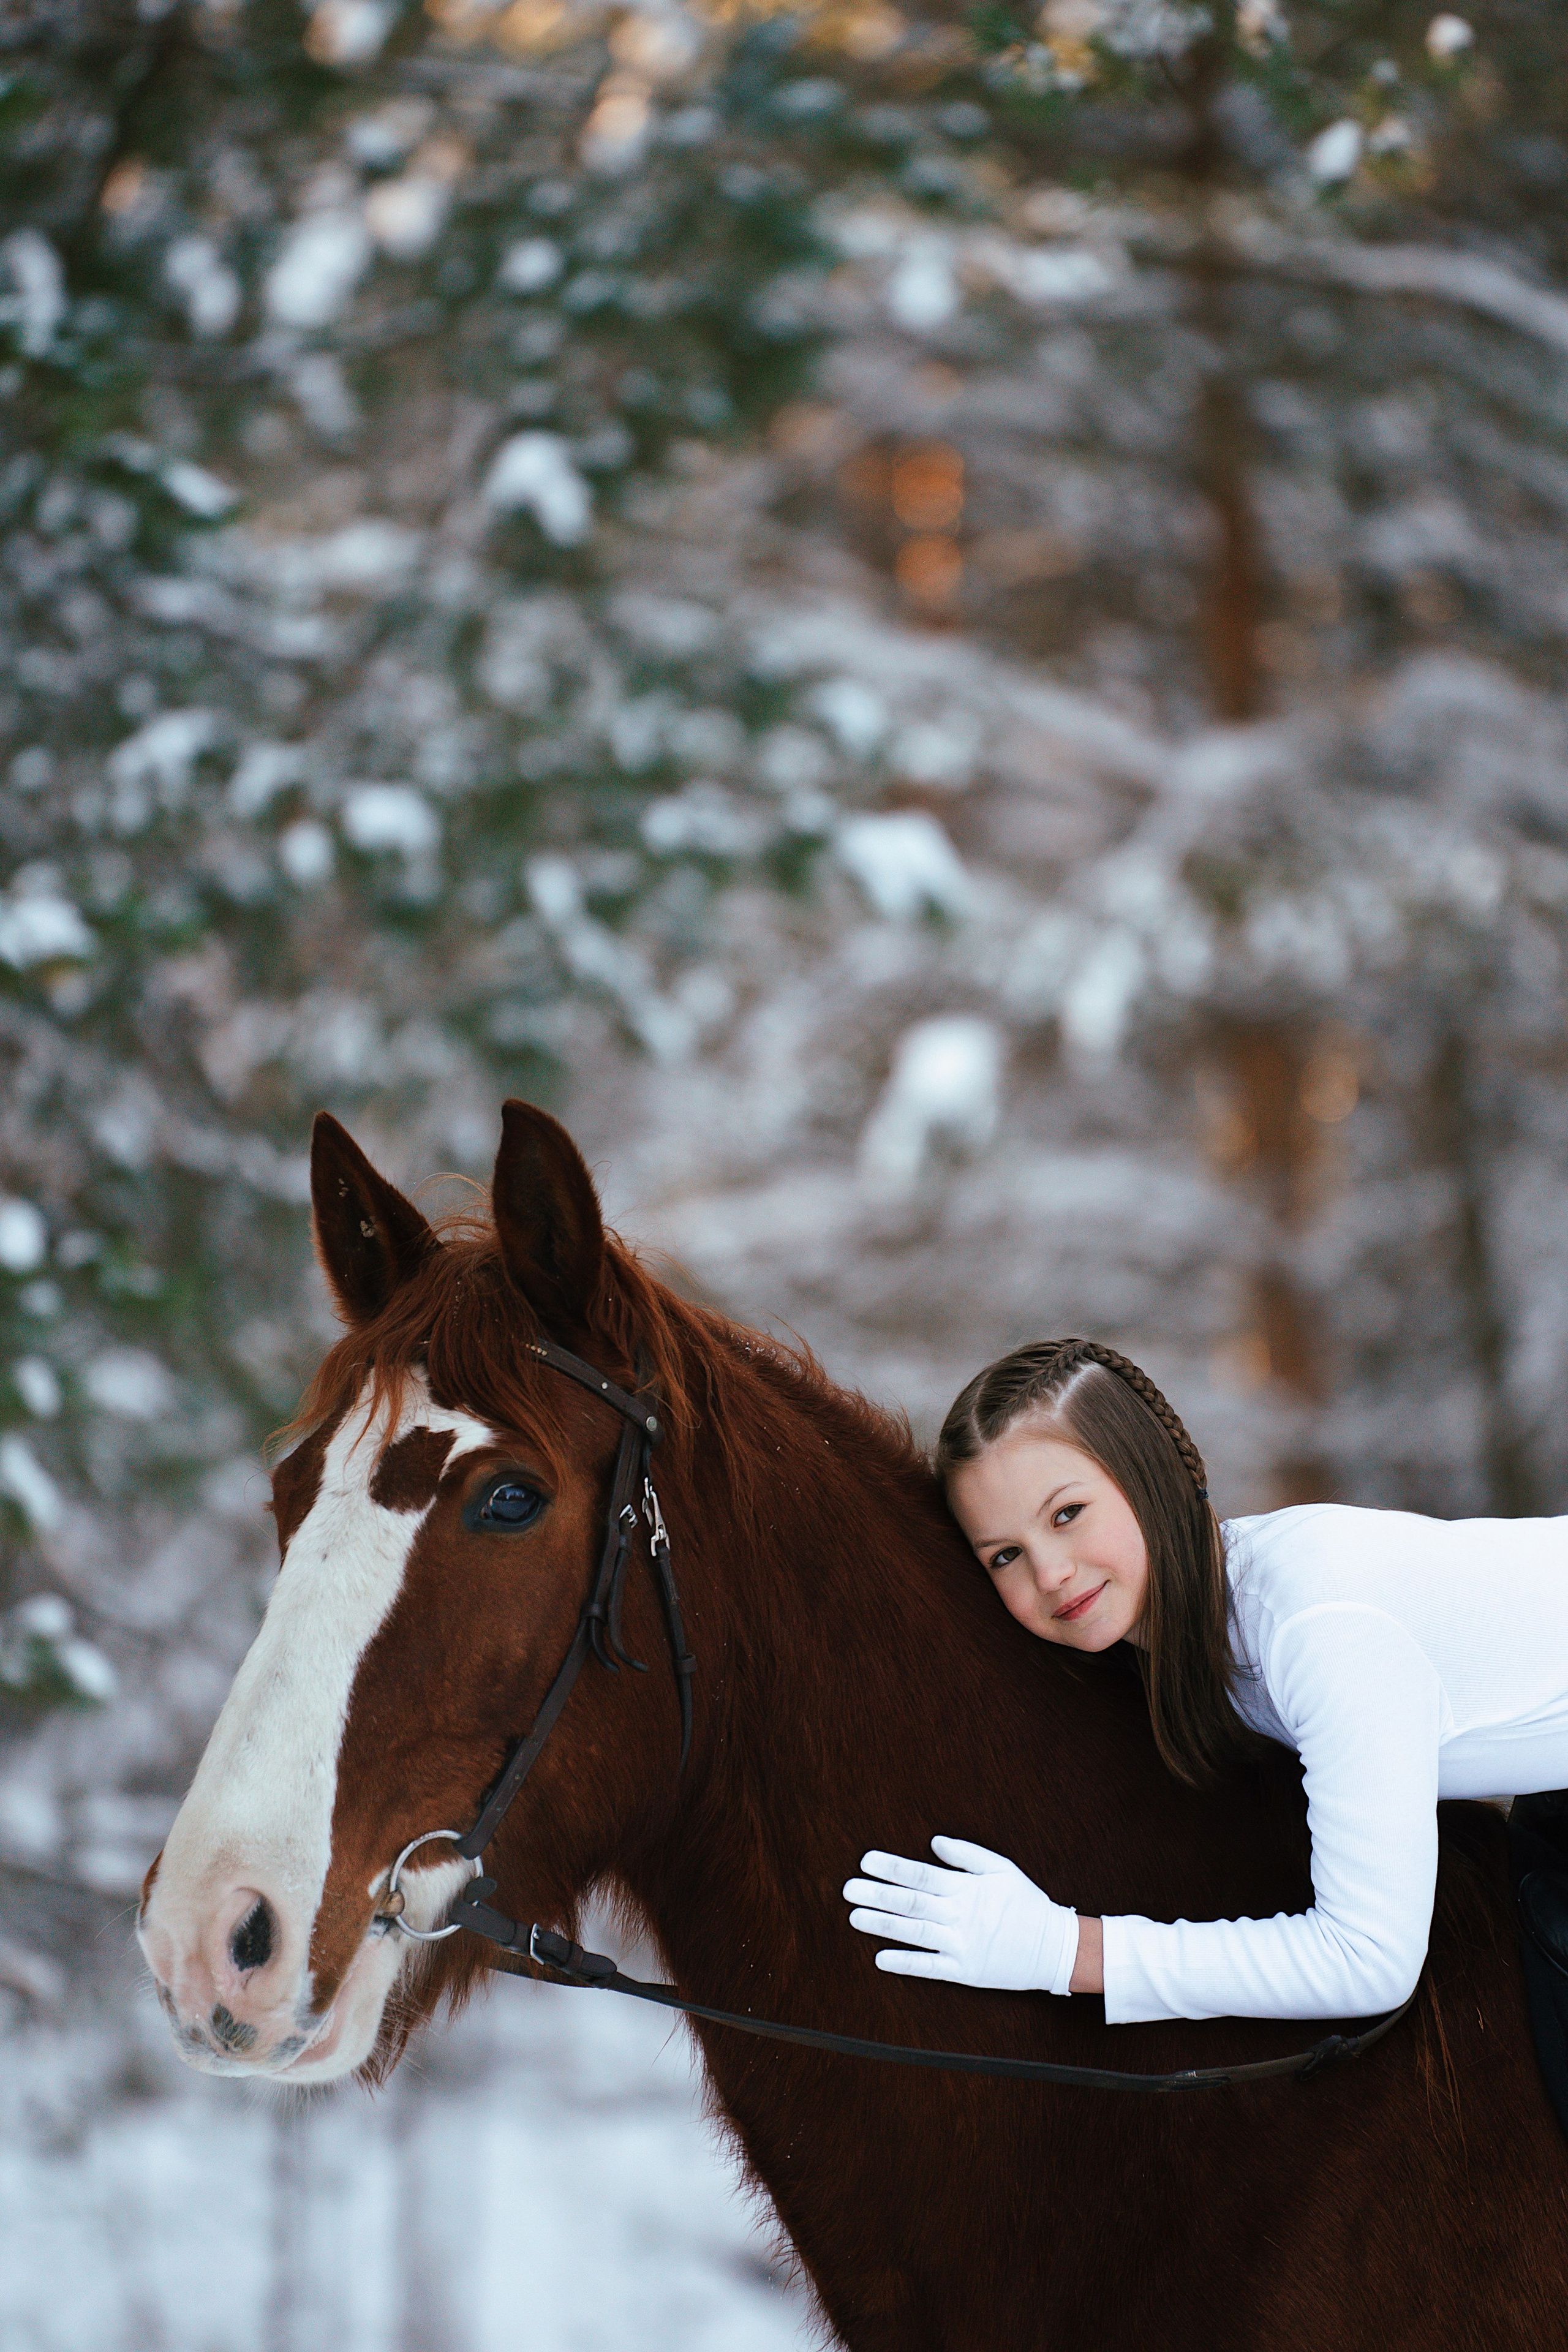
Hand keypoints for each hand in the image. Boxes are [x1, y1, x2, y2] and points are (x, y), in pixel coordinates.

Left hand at [843, 1837, 1078, 1994]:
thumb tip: (933, 1842)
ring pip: (915, 1934)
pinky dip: (905, 1963)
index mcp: (967, 1888)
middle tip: (847, 1889)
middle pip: (911, 1903)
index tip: (866, 1860)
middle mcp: (960, 1915)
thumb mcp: (1002, 1868)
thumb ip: (966, 1854)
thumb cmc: (1025, 1903)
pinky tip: (881, 1959)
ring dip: (883, 1925)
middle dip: (877, 1894)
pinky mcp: (965, 1971)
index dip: (892, 1867)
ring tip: (854, 1917)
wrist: (1054, 1947)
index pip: (921, 1874)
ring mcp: (962, 1944)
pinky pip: (930, 1967)